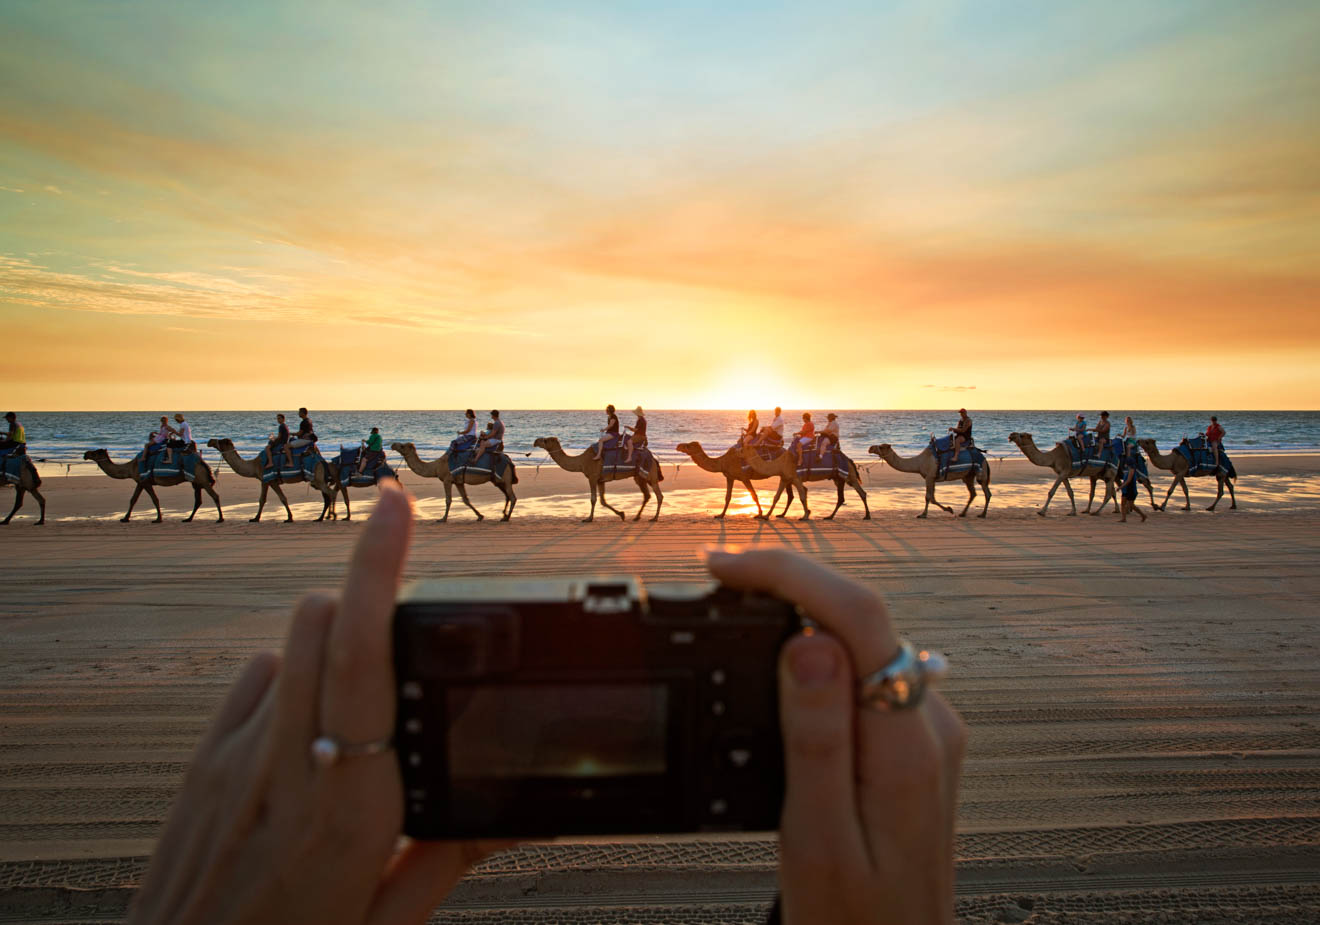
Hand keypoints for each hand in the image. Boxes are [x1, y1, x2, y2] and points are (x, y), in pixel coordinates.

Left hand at [129, 480, 501, 924]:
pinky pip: (256, 678)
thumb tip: (524, 814)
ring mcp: (235, 759)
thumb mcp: (387, 923)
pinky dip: (291, 678)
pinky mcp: (203, 764)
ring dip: (334, 643)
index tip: (394, 505)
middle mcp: (286, 766)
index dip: (376, 567)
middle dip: (366, 594)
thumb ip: (450, 857)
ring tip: (362, 702)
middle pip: (319, 619)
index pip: (364, 654)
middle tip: (410, 629)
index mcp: (349, 807)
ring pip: (290, 643)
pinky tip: (307, 730)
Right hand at [706, 548, 965, 924]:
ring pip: (862, 638)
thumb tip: (807, 645)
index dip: (789, 575)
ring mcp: (927, 729)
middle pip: (861, 616)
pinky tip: (778, 658)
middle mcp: (930, 722)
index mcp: (908, 745)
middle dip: (788, 584)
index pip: (859, 618)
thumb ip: (817, 740)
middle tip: (717, 580)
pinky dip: (817, 649)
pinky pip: (864, 670)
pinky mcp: (914, 740)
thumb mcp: (817, 839)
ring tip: (738, 604)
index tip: (725, 569)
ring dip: (801, 612)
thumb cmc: (852, 918)